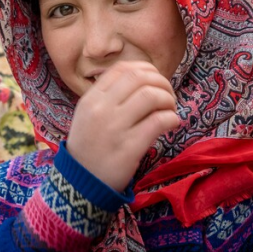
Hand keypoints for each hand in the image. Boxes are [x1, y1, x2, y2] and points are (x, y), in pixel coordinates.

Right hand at [66, 61, 178, 191]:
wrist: (80, 182)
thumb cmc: (89, 147)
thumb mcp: (88, 115)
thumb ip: (108, 97)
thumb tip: (142, 80)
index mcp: (91, 98)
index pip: (122, 69)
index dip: (145, 70)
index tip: (154, 81)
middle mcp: (101, 108)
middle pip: (139, 78)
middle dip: (161, 82)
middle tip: (167, 96)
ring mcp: (115, 127)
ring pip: (151, 96)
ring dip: (168, 100)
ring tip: (170, 110)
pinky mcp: (130, 146)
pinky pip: (158, 121)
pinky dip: (171, 118)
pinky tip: (171, 124)